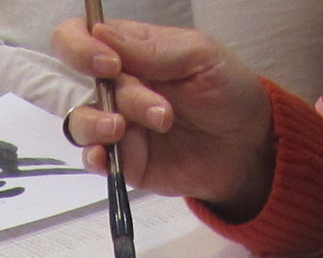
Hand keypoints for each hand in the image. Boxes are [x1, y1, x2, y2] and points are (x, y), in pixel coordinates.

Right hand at [50, 19, 273, 218]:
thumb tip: (99, 32)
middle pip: (75, 82)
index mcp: (130, 52)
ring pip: (79, 122)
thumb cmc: (227, 91)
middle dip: (114, 93)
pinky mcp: (125, 159)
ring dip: (99, 123)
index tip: (109, 63)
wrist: (247, 145)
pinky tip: (106, 155)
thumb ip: (150, 47)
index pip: (79, 38)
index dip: (80, 47)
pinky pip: (92, 159)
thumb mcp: (198, 55)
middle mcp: (117, 86)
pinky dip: (93, 156)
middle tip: (151, 105)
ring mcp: (118, 125)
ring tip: (129, 129)